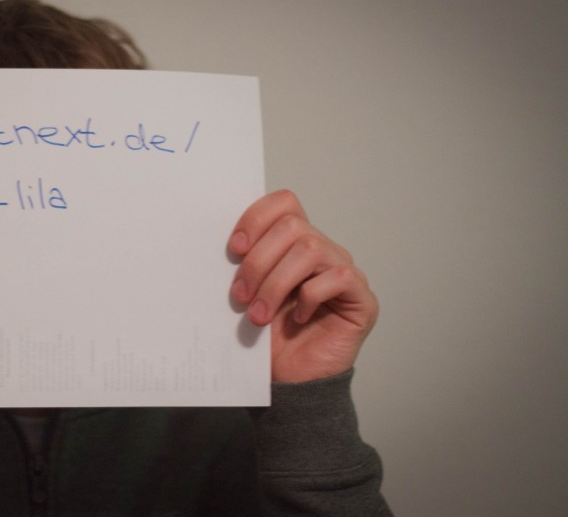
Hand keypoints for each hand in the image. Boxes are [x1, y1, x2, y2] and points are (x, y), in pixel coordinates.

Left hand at [229, 190, 377, 382]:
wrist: (289, 382)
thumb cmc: (268, 338)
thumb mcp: (247, 294)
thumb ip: (244, 265)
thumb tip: (222, 245)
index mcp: (293, 243)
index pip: (284, 203)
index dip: (256, 217)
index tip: (233, 248)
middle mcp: (322, 251)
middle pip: (292, 226)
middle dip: (259, 261)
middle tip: (238, 295)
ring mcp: (344, 272)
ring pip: (310, 249)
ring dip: (275, 283)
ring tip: (257, 315)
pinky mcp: (361, 299)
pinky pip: (338, 277)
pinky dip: (310, 296)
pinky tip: (297, 319)